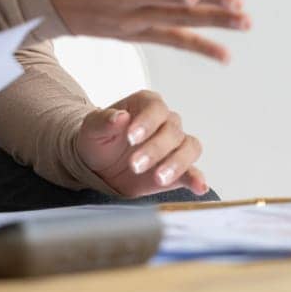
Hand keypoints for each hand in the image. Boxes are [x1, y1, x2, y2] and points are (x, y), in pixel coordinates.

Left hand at [74, 90, 209, 197]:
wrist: (99, 165)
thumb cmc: (97, 140)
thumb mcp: (92, 128)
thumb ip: (104, 121)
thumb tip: (120, 117)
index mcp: (146, 104)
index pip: (155, 108)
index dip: (146, 122)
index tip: (131, 138)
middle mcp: (165, 121)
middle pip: (172, 131)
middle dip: (155, 149)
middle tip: (135, 165)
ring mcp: (174, 145)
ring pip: (189, 148)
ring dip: (176, 164)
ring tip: (158, 178)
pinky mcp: (179, 170)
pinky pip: (193, 171)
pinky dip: (197, 179)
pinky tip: (198, 186)